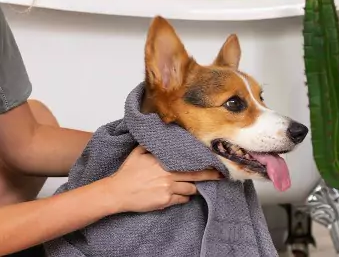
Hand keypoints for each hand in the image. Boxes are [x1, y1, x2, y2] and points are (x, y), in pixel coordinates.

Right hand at [104, 145, 222, 213]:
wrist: (118, 192)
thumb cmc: (126, 173)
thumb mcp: (137, 152)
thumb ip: (150, 145)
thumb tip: (158, 136)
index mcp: (163, 161)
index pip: (188, 161)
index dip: (202, 162)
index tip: (213, 161)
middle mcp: (168, 174)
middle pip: (195, 176)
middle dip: (210, 176)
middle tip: (221, 175)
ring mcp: (167, 189)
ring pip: (190, 189)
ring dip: (193, 188)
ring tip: (196, 186)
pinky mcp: (165, 201)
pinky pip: (182, 200)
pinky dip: (184, 197)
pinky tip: (182, 195)